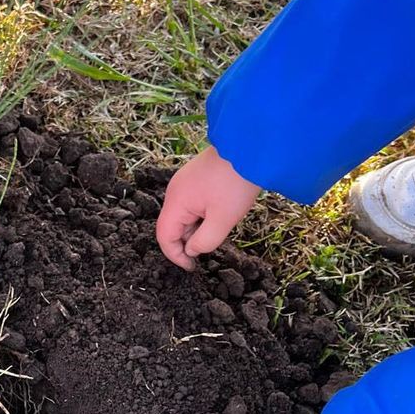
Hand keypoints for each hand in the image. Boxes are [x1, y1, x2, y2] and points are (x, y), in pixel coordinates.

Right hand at [156, 146, 260, 269]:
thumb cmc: (236, 183)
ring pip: (183, 215)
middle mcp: (175, 191)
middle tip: (210, 247)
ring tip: (219, 228)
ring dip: (197, 228)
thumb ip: (205, 241)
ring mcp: (184, 182)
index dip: (176, 256)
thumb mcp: (223, 220)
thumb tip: (193, 250)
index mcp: (176, 202)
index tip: (192, 267)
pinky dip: (201, 215)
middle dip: (188, 241)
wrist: (250, 146)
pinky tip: (219, 213)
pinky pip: (191, 203)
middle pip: (173, 226)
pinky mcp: (195, 177)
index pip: (164, 237)